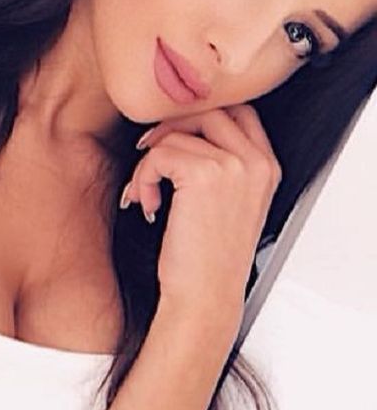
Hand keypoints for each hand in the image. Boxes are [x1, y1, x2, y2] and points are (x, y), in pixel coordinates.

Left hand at [121, 105, 281, 321]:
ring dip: (150, 162)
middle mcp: (256, 162)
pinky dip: (143, 177)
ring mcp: (233, 166)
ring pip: (176, 135)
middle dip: (172, 129)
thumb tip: (183, 130)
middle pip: (208, 111)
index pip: (238, 112)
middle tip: (152, 155)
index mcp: (266, 167)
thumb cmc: (210, 259)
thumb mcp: (230, 204)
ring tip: (147, 193)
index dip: (200, 118)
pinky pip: (158, 154)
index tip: (175, 140)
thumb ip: (222, 164)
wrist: (206, 298)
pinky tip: (149, 205)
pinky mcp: (204, 175)